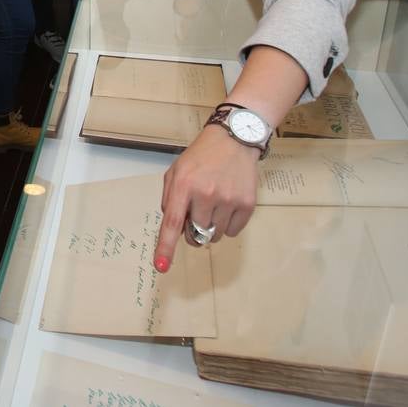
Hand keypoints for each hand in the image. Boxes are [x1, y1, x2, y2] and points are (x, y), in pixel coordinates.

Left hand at [154, 125, 260, 271]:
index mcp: (183, 185)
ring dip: (211, 227)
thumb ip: (170, 199)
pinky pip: (232, 231)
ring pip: (214, 235)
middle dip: (192, 231)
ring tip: (213, 204)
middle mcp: (205, 194)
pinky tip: (227, 204)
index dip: (166, 247)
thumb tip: (173, 228)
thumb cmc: (201, 157)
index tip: (161, 266)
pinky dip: (227, 225)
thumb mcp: (176, 172)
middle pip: (195, 233)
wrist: (234, 140)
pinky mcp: (246, 204)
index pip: (172, 223)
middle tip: (196, 214)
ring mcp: (228, 199)